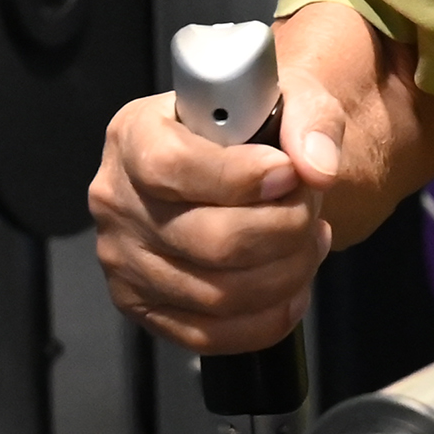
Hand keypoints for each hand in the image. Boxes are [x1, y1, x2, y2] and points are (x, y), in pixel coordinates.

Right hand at [89, 62, 347, 355]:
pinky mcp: (142, 308)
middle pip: (207, 240)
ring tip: (308, 239)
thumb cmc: (254, 131)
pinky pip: (211, 335)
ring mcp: (124, 261)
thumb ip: (310, 119)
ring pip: (218, 294)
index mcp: (134, 135)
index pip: (172, 165)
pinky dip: (269, 318)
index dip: (239, 177)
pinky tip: (293, 286)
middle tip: (310, 207)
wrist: (240, 169)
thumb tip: (316, 168)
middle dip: (283, 228)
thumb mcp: (288, 98)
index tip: (289, 173)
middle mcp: (117, 200)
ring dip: (286, 272)